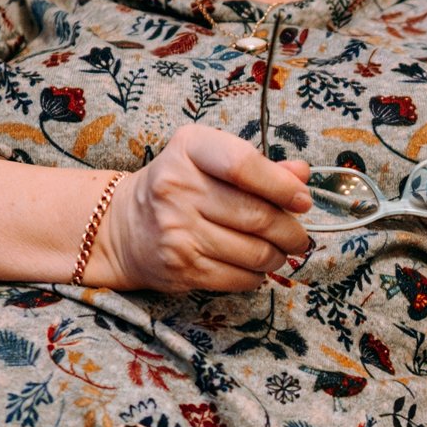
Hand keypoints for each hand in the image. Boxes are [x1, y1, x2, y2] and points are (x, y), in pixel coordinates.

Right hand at [100, 125, 312, 295]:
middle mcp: (178, 187)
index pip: (244, 165)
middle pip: (256, 215)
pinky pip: (237, 277)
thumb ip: (258, 166)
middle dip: (290, 231)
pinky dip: (257, 276)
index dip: (282, 186)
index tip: (302, 201)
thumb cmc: (178, 187)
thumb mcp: (210, 161)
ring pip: (253, 251)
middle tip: (298, 237)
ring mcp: (177, 230)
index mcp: (190, 149)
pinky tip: (255, 267)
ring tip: (280, 252)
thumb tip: (302, 175)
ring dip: (277, 256)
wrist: (123, 226)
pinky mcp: (180, 267)